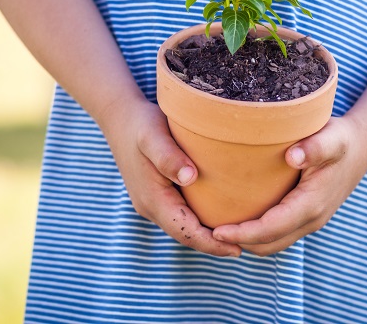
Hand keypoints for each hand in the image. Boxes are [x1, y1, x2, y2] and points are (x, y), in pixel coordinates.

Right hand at [101, 99, 241, 257]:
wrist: (119, 117)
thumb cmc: (140, 124)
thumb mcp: (153, 135)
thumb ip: (169, 157)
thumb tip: (189, 178)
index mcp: (152, 198)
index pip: (185, 232)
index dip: (211, 244)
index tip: (238, 249)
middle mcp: (151, 206)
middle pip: (185, 235)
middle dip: (213, 245)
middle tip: (246, 247)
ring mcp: (152, 202)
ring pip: (183, 227)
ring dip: (207, 235)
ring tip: (238, 236)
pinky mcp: (157, 195)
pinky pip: (180, 215)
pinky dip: (199, 221)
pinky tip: (220, 215)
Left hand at [211, 116, 366, 255]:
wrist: (361, 146)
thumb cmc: (341, 139)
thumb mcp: (331, 137)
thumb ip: (314, 147)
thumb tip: (292, 156)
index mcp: (311, 204)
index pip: (271, 229)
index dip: (242, 233)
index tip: (215, 229)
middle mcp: (311, 219)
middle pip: (267, 245)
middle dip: (238, 243)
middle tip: (205, 231)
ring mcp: (310, 221)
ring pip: (272, 244)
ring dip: (246, 241)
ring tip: (216, 228)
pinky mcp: (307, 217)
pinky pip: (278, 235)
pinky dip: (257, 235)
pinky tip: (238, 218)